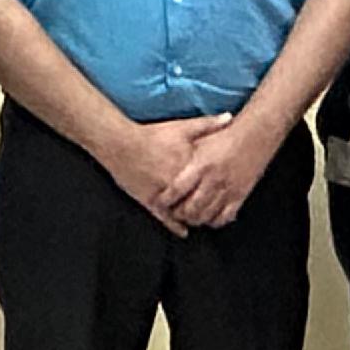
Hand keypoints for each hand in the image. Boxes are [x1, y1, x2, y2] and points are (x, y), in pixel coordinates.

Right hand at [98, 115, 220, 231]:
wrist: (120, 143)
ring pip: (184, 212)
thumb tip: (229, 118)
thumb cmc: (150, 135)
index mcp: (189, 165)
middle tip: (217, 207)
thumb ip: (207, 124)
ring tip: (201, 217)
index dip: (221, 186)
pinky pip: (165, 219)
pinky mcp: (150, 202)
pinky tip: (184, 232)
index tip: (228, 187)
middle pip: (199, 200)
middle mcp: (178, 183)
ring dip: (193, 216)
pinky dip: (176, 227)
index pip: (211, 181)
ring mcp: (164, 195)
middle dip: (209, 204)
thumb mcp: (181, 127)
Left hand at [157, 108, 281, 231]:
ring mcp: (228, 189)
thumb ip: (184, 155)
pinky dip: (215, 221)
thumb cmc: (227, 135)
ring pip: (207, 215)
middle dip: (179, 214)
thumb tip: (167, 165)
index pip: (177, 190)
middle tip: (174, 213)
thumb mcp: (201, 139)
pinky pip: (225, 216)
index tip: (160, 202)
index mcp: (201, 165)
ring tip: (189, 217)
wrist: (257, 133)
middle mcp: (214, 179)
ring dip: (195, 220)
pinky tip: (209, 217)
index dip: (166, 200)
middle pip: (190, 208)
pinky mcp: (241, 194)